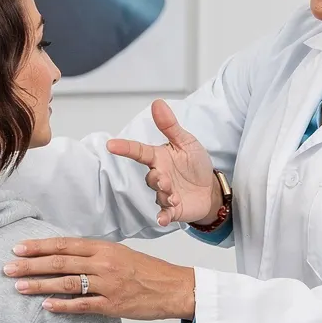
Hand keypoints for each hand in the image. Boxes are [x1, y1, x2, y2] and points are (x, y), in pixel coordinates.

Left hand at [4, 237, 195, 320]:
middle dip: (31, 265)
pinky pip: (83, 306)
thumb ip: (93, 253)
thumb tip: (65, 254)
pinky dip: (63, 306)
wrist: (175, 288)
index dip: (39, 246)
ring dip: (40, 285)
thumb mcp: (120, 253)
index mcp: (104, 248)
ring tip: (19, 287)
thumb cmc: (146, 270)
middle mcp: (103, 263)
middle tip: (7, 268)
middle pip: (60, 262)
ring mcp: (108, 285)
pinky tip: (46, 306)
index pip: (65, 245)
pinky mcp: (113, 305)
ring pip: (67, 283)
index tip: (17, 248)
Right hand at [105, 101, 219, 227]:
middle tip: (166, 180)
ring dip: (165, 196)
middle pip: (150, 177)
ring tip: (175, 196)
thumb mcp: (186, 142)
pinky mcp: (172, 209)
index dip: (125, 148)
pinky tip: (162, 219)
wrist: (210, 189)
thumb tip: (157, 103)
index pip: (138, 151)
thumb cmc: (196, 165)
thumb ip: (170, 126)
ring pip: (158, 195)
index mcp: (159, 157)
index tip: (111, 145)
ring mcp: (164, 193)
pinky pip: (163, 214)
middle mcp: (159, 175)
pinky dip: (162, 217)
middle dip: (157, 179)